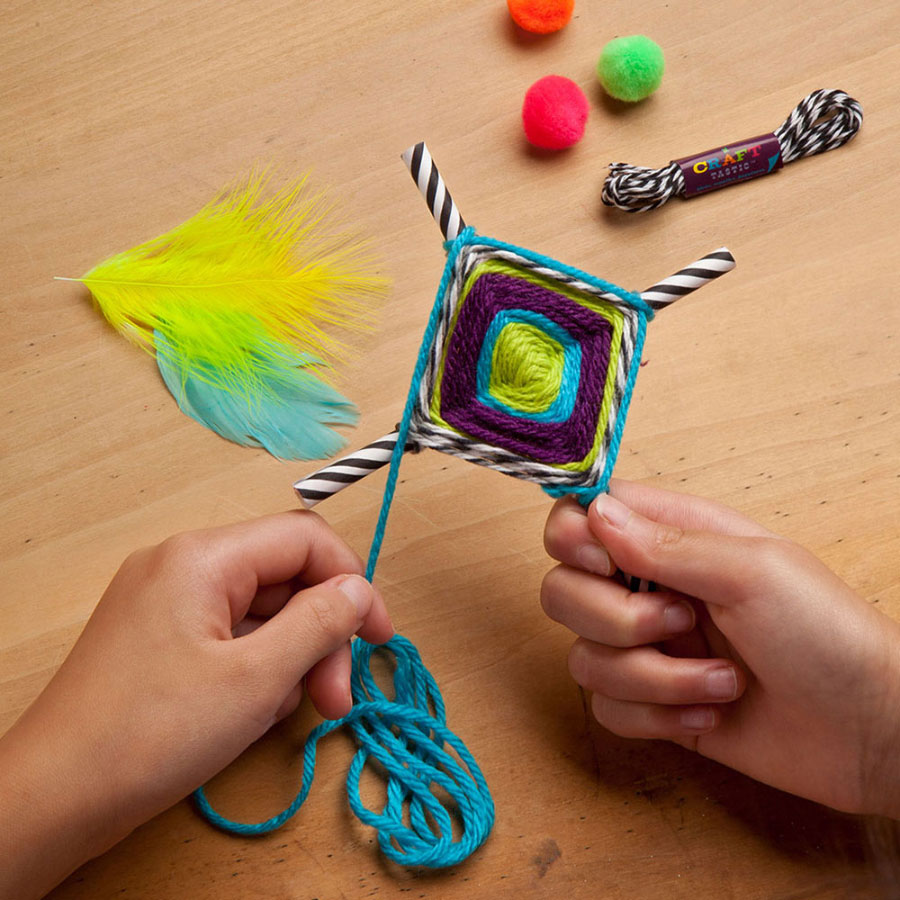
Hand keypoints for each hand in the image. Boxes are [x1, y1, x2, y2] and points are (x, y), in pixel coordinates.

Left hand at [0, 510, 392, 899]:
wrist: (53, 798)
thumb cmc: (153, 733)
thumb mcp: (257, 678)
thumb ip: (319, 622)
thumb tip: (358, 589)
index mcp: (204, 556)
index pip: (305, 538)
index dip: (352, 581)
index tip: (378, 638)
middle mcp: (183, 564)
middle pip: (283, 577)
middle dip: (320, 633)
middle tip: (337, 698)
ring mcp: (165, 601)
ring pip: (259, 610)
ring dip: (291, 656)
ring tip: (290, 710)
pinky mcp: (156, 638)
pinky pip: (228, 635)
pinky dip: (254, 667)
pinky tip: (251, 712)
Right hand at [541, 480, 899, 818]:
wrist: (868, 731)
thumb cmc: (828, 634)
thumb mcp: (753, 571)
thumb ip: (666, 542)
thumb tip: (595, 512)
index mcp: (673, 538)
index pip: (583, 516)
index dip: (575, 538)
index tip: (607, 564)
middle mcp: (650, 588)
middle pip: (563, 590)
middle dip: (615, 618)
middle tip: (681, 621)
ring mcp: (649, 648)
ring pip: (583, 657)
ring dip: (653, 677)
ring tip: (720, 679)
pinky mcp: (654, 705)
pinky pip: (607, 708)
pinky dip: (657, 715)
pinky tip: (712, 710)